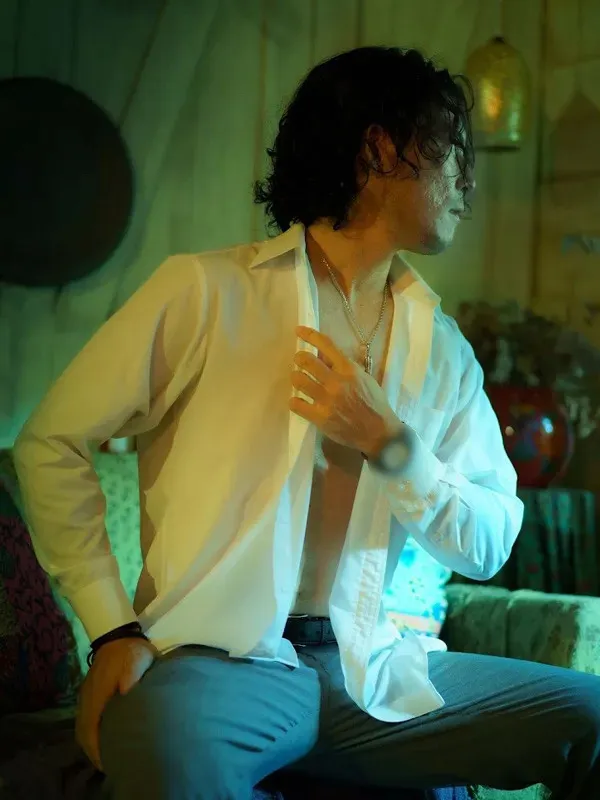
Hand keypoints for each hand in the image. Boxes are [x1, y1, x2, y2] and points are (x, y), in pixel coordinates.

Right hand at [76, 637, 157, 771]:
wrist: (117, 634)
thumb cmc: (129, 651)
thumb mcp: (136, 660)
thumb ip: (132, 676)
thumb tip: (126, 694)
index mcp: (97, 694)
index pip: (90, 727)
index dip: (96, 747)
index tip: (107, 761)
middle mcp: (87, 699)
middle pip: (83, 732)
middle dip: (93, 750)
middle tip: (108, 764)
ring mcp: (86, 696)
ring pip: (83, 727)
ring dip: (91, 743)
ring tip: (105, 755)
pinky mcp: (90, 694)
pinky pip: (86, 720)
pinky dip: (91, 732)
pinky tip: (102, 737)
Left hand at [290, 326, 401, 456]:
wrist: (378, 432)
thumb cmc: (373, 402)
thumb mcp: (364, 377)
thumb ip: (344, 365)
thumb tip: (323, 354)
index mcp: (348, 369)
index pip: (325, 345)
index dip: (308, 335)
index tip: (298, 331)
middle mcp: (336, 382)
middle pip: (306, 360)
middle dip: (299, 358)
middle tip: (300, 362)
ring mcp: (327, 400)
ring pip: (298, 380)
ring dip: (297, 378)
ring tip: (301, 381)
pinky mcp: (320, 417)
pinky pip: (296, 404)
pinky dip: (295, 401)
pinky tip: (300, 401)